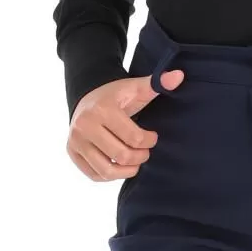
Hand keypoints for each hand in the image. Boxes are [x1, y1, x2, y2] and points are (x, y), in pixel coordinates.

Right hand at [68, 68, 183, 180]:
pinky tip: (120, 165)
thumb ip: (156, 83)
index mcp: (102, 110)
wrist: (86, 98)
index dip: (149, 141)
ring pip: (107, 170)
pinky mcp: (72, 153)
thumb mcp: (135, 87)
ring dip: (127, 170)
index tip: (152, 137)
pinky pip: (95, 175)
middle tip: (145, 152)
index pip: (134, 138)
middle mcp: (85, 127)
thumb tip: (179, 75)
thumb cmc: (115, 96)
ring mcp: (76, 141)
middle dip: (140, 157)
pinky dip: (111, 175)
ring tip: (135, 163)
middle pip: (122, 156)